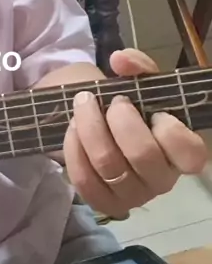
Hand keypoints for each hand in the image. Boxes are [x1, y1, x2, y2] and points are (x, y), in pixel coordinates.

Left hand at [63, 49, 208, 218]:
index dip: (171, 131)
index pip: (190, 154)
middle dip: (119, 119)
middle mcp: (162, 179)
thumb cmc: (129, 103)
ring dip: (90, 127)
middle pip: (141, 155)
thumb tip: (121, 60)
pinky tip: (73, 130)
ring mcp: (133, 196)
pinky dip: (74, 149)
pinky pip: (85, 180)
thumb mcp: (139, 80)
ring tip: (83, 105)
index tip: (155, 110)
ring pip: (108, 166)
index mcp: (181, 151)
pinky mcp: (104, 203)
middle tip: (110, 100)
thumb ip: (137, 65)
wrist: (100, 121)